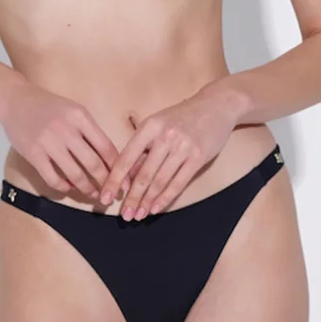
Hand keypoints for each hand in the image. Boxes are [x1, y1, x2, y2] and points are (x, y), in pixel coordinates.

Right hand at [0, 77, 119, 197]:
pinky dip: (63, 186)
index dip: (117, 168)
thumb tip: (110, 158)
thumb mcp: (74, 110)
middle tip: (111, 195)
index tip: (124, 181)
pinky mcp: (33, 154)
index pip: (106, 147)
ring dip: (87, 188)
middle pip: (93, 163)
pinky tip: (68, 187)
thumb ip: (90, 131)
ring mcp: (48, 142)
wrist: (16, 98)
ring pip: (74, 174)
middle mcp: (66, 129)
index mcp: (81, 116)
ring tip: (93, 194)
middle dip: (105, 183)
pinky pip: (52, 178)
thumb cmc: (49, 105)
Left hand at [98, 89, 239, 219]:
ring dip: (147, 201)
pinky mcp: (198, 158)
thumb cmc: (181, 116)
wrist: (216, 105)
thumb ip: (143, 148)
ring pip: (160, 181)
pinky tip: (156, 208)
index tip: (105, 197)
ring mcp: (182, 147)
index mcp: (149, 126)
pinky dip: (165, 198)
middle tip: (124, 215)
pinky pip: (178, 183)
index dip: (114, 180)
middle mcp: (165, 136)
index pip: (126, 158)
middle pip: (143, 174)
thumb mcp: (157, 124)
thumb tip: (127, 176)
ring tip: (138, 215)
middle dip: (131, 198)